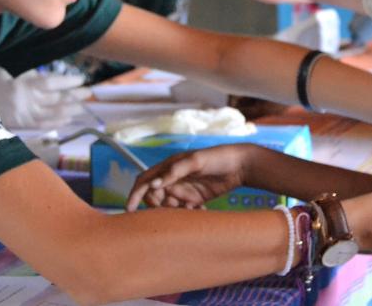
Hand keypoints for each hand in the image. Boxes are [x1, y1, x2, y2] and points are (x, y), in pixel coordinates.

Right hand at [0, 67, 88, 128]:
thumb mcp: (6, 72)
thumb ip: (28, 75)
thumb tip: (49, 79)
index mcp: (22, 85)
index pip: (51, 83)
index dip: (68, 82)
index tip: (82, 79)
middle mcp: (27, 102)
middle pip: (56, 99)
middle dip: (74, 96)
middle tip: (89, 93)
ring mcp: (24, 116)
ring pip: (53, 114)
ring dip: (70, 110)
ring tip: (84, 107)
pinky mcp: (21, 126)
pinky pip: (43, 126)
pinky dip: (57, 123)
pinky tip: (68, 120)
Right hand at [126, 144, 254, 210]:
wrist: (242, 165)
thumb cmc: (218, 157)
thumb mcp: (196, 161)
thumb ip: (174, 171)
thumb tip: (153, 184)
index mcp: (168, 167)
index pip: (144, 181)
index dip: (135, 194)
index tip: (129, 210)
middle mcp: (173, 180)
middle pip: (154, 198)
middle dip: (159, 207)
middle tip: (175, 208)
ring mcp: (184, 190)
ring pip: (169, 207)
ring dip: (174, 213)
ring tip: (192, 209)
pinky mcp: (195, 199)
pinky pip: (183, 212)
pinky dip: (187, 215)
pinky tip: (201, 211)